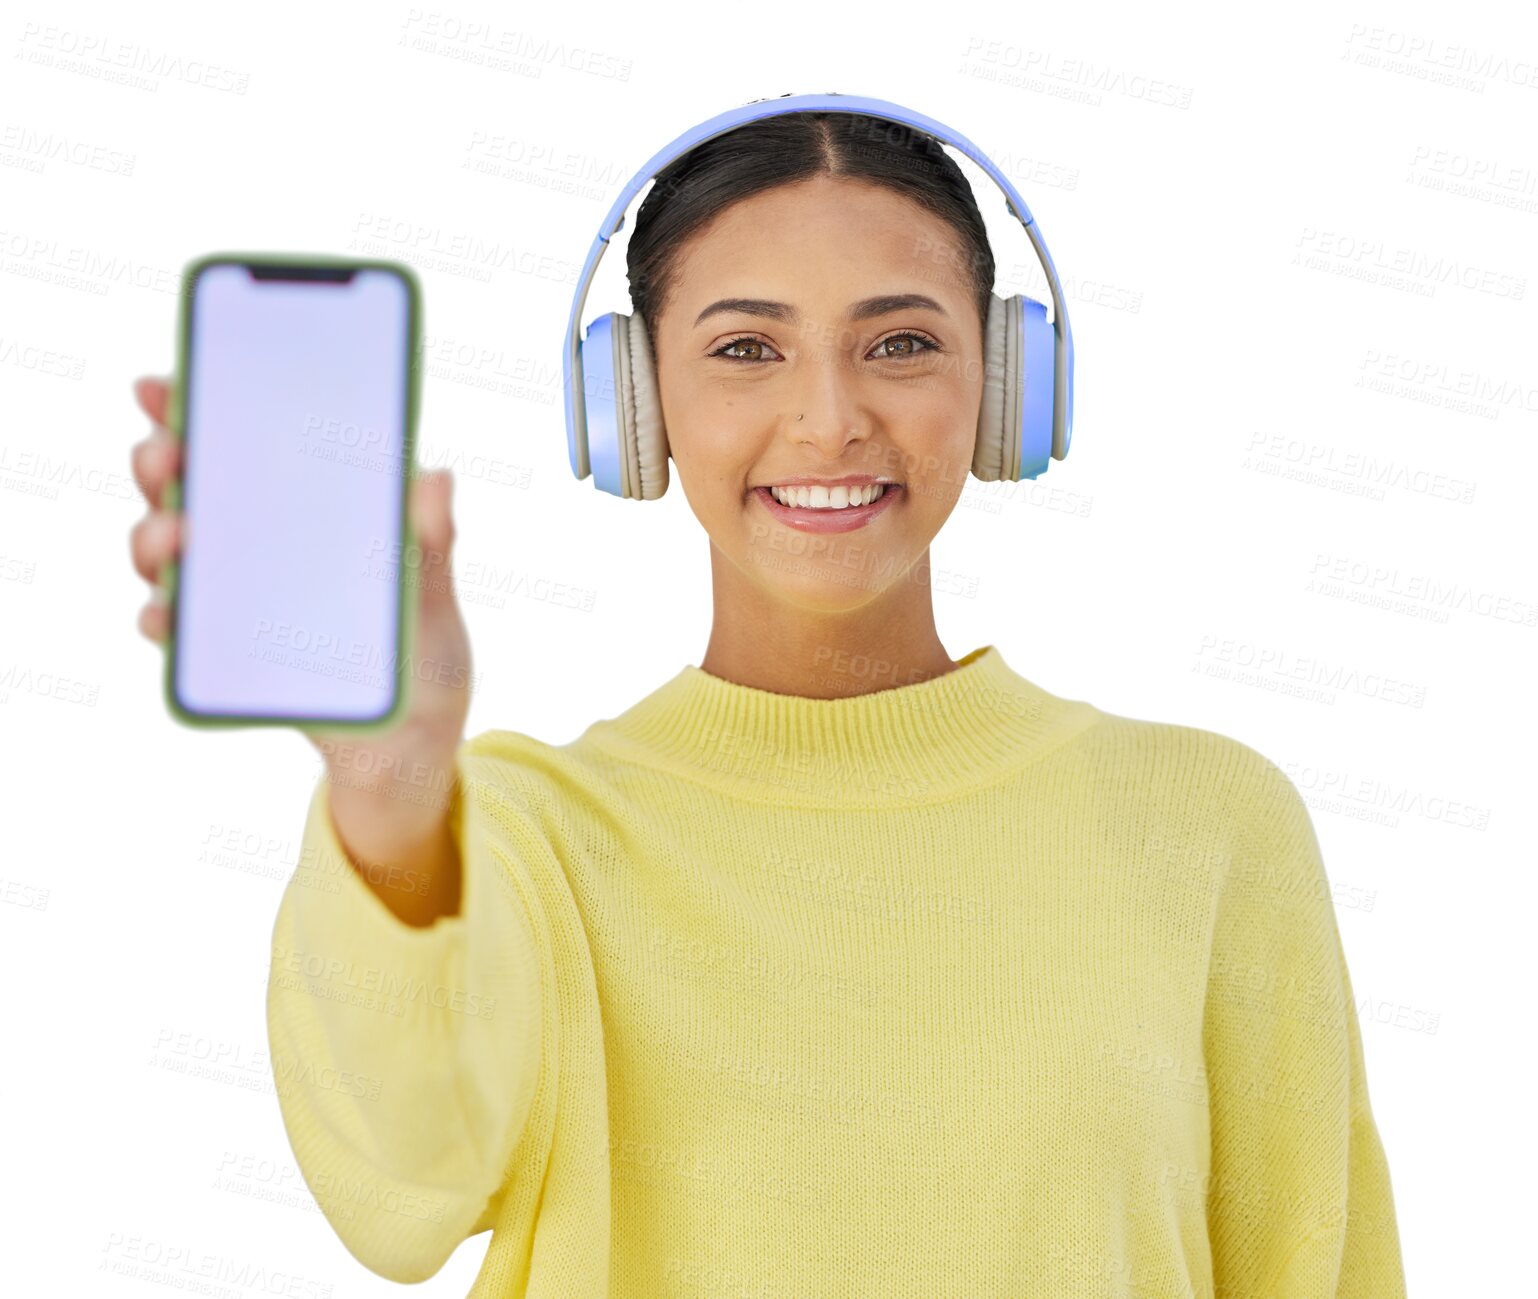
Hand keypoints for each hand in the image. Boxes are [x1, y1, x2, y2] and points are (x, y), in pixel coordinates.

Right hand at [128, 375, 473, 782]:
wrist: (412, 742)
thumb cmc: (424, 651)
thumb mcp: (434, 592)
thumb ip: (431, 538)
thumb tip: (436, 476)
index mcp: (303, 509)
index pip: (239, 445)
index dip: (191, 408)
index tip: (160, 386)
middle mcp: (256, 543)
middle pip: (186, 487)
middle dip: (160, 461)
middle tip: (167, 456)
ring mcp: (233, 597)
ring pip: (167, 551)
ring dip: (152, 534)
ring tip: (174, 534)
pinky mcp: (224, 654)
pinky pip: (177, 632)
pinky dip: (163, 618)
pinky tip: (166, 614)